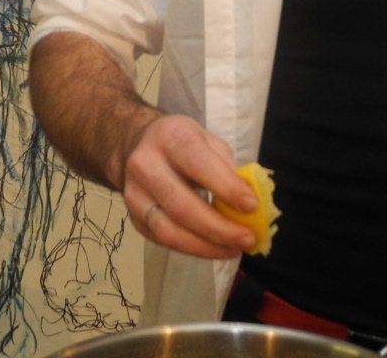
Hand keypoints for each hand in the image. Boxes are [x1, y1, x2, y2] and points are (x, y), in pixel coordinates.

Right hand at [118, 114, 258, 259]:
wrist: (137, 146)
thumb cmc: (182, 144)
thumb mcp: (207, 141)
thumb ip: (228, 168)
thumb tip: (248, 204)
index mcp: (169, 137)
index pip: (198, 164)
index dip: (226, 188)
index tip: (252, 206)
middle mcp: (145, 165)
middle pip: (182, 206)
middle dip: (219, 228)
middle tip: (248, 238)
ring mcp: (134, 194)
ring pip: (169, 231)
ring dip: (206, 246)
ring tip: (234, 249)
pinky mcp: (133, 218)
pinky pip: (164, 241)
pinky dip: (194, 249)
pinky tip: (215, 248)